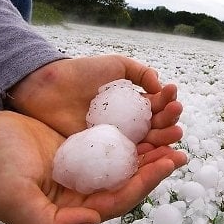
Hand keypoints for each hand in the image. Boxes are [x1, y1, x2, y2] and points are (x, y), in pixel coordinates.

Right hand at [0, 106, 186, 223]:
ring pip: (126, 162)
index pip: (119, 200)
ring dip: (150, 149)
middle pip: (130, 182)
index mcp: (74, 209)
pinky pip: (114, 143)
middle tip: (179, 147)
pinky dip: (133, 133)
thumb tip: (93, 220)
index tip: (167, 162)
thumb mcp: (14, 199)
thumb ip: (50, 222)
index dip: (145, 183)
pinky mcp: (83, 147)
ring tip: (172, 131)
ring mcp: (85, 168)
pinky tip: (148, 119)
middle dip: (156, 166)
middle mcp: (84, 192)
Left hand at [7, 56, 182, 145]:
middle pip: (156, 127)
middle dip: (170, 121)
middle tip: (175, 115)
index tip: (172, 94)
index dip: (167, 101)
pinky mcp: (103, 153)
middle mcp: (128, 124)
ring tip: (175, 133)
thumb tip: (160, 85)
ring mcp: (116, 140)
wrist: (48, 88)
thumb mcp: (116, 65)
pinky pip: (126, 158)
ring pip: (147, 143)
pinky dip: (144, 156)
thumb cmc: (81, 73)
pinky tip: (154, 150)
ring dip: (164, 139)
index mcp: (133, 104)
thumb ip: (140, 72)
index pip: (157, 107)